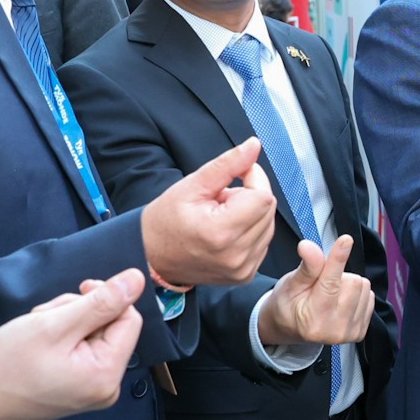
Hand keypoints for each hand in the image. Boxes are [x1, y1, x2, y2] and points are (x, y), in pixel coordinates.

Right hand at [0, 270, 145, 419]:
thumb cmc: (7, 365)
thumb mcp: (54, 324)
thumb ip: (101, 302)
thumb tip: (138, 279)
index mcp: (107, 375)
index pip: (129, 319)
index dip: (106, 298)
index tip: (78, 292)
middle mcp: (107, 388)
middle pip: (110, 327)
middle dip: (79, 313)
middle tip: (46, 317)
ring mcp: (91, 391)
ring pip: (93, 336)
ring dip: (67, 323)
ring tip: (37, 332)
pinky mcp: (77, 390)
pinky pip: (81, 352)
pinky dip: (62, 339)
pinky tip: (38, 344)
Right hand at [142, 138, 277, 286]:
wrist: (151, 257)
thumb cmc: (166, 220)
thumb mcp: (192, 185)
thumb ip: (227, 164)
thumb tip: (254, 145)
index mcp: (221, 233)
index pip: (264, 196)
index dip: (253, 179)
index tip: (234, 177)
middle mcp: (236, 256)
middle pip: (268, 210)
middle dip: (250, 197)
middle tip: (220, 200)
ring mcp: (243, 269)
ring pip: (268, 225)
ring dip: (250, 214)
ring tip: (221, 216)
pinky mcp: (245, 275)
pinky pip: (262, 241)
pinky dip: (250, 231)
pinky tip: (227, 232)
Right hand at [259, 235, 375, 346]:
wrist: (289, 327)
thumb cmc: (288, 304)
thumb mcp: (290, 284)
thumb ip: (306, 266)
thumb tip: (308, 246)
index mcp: (313, 318)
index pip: (330, 282)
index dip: (338, 258)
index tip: (346, 240)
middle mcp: (334, 329)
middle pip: (353, 281)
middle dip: (339, 276)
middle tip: (321, 285)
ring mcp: (349, 332)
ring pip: (363, 287)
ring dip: (348, 285)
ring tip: (331, 295)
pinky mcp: (360, 331)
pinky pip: (370, 297)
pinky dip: (356, 295)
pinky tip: (340, 302)